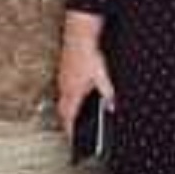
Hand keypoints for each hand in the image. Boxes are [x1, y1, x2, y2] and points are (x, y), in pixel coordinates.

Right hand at [56, 20, 114, 138]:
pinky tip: (77, 93)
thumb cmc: (87, 53)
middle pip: (63, 110)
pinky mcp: (64, 70)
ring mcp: (63, 78)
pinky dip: (69, 96)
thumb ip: (107, 92)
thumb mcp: (102, 76)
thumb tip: (111, 105)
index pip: (68, 118)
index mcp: (73, 92)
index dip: (70, 131)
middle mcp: (65, 87)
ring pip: (62, 99)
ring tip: (74, 114)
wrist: (78, 35)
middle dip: (67, 121)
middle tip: (72, 129)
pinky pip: (64, 89)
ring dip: (67, 108)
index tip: (72, 139)